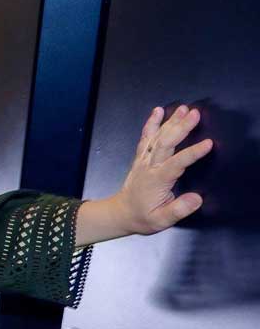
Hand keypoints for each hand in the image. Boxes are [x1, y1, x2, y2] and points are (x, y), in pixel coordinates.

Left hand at [110, 105, 213, 234]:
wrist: (121, 213)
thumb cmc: (143, 217)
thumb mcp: (161, 220)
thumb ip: (179, 209)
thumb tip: (197, 198)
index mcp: (157, 180)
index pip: (177, 163)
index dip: (192, 153)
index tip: (208, 143)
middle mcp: (149, 166)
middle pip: (166, 143)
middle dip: (181, 127)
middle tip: (195, 113)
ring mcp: (143, 160)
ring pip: (157, 137)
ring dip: (171, 121)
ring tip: (184, 108)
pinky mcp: (140, 157)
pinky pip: (145, 137)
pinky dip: (151, 123)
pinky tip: (158, 111)